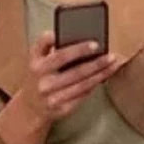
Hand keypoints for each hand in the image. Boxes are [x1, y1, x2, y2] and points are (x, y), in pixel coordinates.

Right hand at [0, 32, 122, 143]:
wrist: (30, 106)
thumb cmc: (38, 76)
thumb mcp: (35, 58)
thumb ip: (45, 44)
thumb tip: (63, 33)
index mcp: (37, 66)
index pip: (60, 56)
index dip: (78, 50)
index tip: (96, 44)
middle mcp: (44, 83)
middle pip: (76, 72)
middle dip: (97, 63)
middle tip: (112, 55)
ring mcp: (53, 98)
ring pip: (83, 85)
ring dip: (101, 75)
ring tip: (113, 65)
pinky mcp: (62, 109)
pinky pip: (83, 96)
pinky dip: (94, 86)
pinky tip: (104, 77)